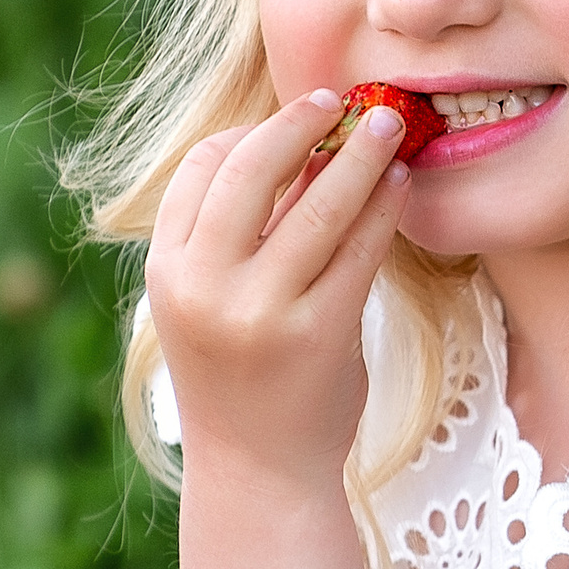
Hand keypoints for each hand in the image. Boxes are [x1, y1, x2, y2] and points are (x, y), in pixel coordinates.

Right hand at [144, 89, 411, 489]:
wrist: (259, 470)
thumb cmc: (240, 372)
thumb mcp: (215, 298)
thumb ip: (244, 228)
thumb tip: (304, 140)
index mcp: (169, 271)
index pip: (202, 169)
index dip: (251, 133)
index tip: (296, 120)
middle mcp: (205, 288)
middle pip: (249, 171)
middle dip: (300, 123)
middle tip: (341, 98)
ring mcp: (261, 312)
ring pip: (316, 206)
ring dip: (358, 155)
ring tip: (388, 126)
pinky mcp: (319, 334)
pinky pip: (359, 251)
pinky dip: (383, 209)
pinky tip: (400, 185)